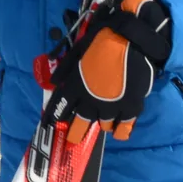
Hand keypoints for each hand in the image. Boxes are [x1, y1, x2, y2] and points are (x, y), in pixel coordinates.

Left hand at [50, 0, 172, 124]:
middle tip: (73, 139)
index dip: (56, 115)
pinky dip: (121, 130)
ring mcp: (111, 107)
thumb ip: (64, 71)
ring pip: (104, 124)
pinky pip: (125, 126)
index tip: (52, 123)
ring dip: (102, 124)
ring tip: (103, 124)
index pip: (61, 107)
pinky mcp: (130, 107)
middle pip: (81, 123)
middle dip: (76, 132)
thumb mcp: (76, 53)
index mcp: (75, 88)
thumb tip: (53, 83)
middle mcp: (91, 102)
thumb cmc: (100, 43)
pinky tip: (119, 133)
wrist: (129, 41)